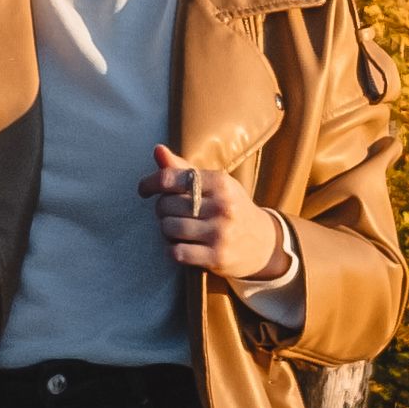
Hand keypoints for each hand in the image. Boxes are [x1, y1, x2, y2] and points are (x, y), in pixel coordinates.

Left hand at [151, 145, 298, 291]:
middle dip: (163, 209)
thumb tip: (157, 150)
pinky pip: (177, 252)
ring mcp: (220, 233)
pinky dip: (173, 249)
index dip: (151, 183)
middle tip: (172, 213)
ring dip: (167, 230)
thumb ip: (184, 169)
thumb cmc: (232, 208)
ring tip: (178, 229)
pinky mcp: (217, 257)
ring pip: (169, 228)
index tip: (144, 190)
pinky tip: (183, 246)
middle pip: (166, 205)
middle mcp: (222, 206)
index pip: (172, 178)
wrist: (264, 242)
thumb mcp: (215, 185)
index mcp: (220, 183)